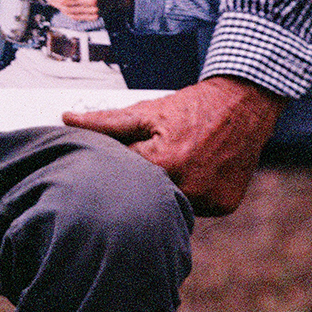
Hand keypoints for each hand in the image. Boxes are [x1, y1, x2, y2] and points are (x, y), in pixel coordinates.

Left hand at [63, 74, 283, 214]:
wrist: (243, 104)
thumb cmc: (192, 107)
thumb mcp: (146, 111)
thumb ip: (105, 122)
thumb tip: (68, 121)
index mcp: (163, 164)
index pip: (122, 177)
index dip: (118, 166)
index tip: (124, 157)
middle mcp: (188, 187)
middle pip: (147, 196)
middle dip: (143, 181)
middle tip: (159, 156)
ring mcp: (209, 200)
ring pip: (173, 204)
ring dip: (170, 188)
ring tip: (182, 160)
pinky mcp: (225, 205)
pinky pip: (199, 207)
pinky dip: (194, 193)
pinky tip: (199, 171)